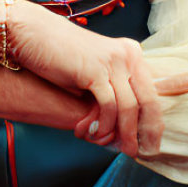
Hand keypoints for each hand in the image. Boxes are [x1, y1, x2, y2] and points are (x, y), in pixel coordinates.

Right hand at [8, 0, 187, 156]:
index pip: (151, 90)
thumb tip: (124, 125)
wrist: (33, 34)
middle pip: (147, 100)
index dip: (154, 120)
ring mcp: (112, 62)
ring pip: (129, 107)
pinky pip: (109, 106)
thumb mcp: (94, 68)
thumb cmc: (61, 54)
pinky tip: (95, 133)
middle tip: (143, 152)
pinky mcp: (95, 71)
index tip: (152, 142)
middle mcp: (127, 55)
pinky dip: (105, 125)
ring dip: (125, 133)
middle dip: (147, 131)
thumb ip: (111, 88)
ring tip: (121, 149)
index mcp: (131, 52)